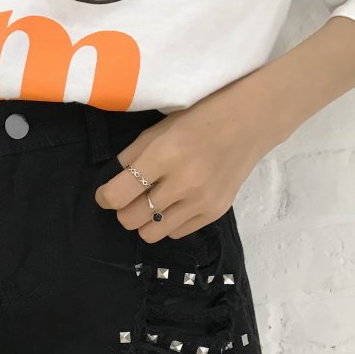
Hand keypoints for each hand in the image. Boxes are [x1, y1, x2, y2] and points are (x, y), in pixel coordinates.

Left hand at [94, 78, 285, 241]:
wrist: (250, 121)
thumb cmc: (199, 119)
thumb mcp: (158, 130)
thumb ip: (131, 158)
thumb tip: (110, 186)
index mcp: (164, 154)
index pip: (118, 194)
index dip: (104, 197)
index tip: (106, 194)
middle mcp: (183, 182)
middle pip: (130, 219)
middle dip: (123, 210)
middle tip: (130, 198)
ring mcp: (201, 201)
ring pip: (150, 234)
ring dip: (144, 221)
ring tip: (151, 203)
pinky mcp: (215, 212)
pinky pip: (175, 233)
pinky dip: (167, 223)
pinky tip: (174, 204)